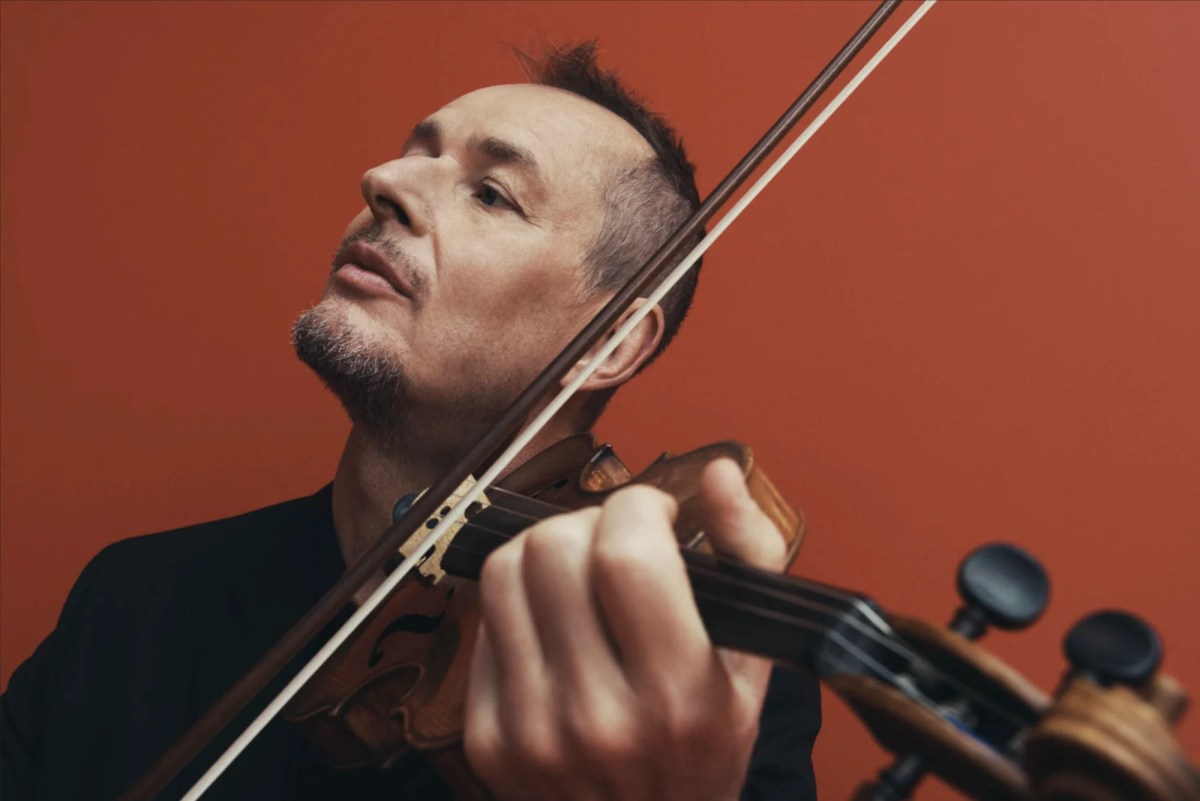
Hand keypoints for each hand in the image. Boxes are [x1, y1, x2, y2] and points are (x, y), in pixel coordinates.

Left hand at [464, 458, 787, 799]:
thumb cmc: (703, 751)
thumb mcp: (754, 663)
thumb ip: (750, 555)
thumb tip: (720, 472)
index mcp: (678, 697)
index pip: (626, 554)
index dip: (639, 506)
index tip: (656, 517)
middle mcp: (598, 718)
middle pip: (553, 548)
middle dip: (590, 522)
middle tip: (616, 546)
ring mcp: (532, 732)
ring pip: (503, 570)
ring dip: (544, 550)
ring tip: (580, 576)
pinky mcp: (487, 739)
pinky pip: (483, 621)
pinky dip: (518, 604)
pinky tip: (554, 627)